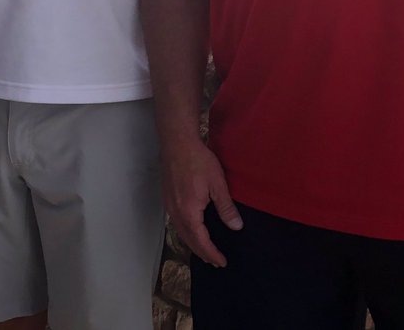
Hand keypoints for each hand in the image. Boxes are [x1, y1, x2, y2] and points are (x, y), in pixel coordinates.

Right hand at [162, 137, 241, 267]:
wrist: (177, 142)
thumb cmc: (198, 161)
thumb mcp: (217, 183)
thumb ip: (226, 207)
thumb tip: (236, 227)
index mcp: (189, 211)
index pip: (201, 240)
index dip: (212, 253)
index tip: (222, 262)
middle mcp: (175, 211)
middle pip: (188, 239)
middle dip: (202, 252)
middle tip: (215, 262)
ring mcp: (169, 204)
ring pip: (180, 231)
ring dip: (192, 243)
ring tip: (204, 250)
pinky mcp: (167, 197)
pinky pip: (175, 222)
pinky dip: (185, 232)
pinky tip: (191, 230)